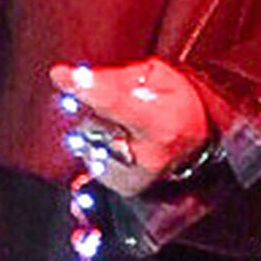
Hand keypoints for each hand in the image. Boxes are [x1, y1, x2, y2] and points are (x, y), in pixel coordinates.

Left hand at [51, 57, 211, 194]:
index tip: (60, 74)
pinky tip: (123, 142)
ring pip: (87, 138)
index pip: (114, 103)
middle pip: (94, 121)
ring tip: (126, 125)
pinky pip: (89, 154)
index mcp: (160, 125)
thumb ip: (119, 78)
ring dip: (98, 125)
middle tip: (122, 103)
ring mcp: (130, 176)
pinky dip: (100, 144)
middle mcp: (144, 157)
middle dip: (96, 106)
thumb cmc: (178, 104)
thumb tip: (80, 78)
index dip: (85, 88)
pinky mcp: (119, 186)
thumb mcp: (159, 77)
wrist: (199, 145)